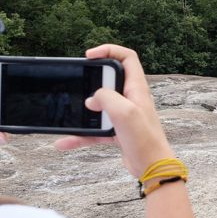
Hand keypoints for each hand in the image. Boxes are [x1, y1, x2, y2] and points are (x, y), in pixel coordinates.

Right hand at [54, 44, 173, 176]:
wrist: (152, 167)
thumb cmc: (145, 140)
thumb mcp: (124, 112)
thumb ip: (106, 97)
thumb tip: (92, 100)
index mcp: (136, 88)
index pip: (127, 58)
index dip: (109, 50)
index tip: (90, 56)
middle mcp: (131, 98)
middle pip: (109, 80)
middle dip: (91, 81)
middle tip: (78, 84)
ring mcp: (123, 115)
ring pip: (99, 106)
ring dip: (83, 111)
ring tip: (69, 114)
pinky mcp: (117, 131)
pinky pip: (95, 129)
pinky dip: (81, 135)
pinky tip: (64, 142)